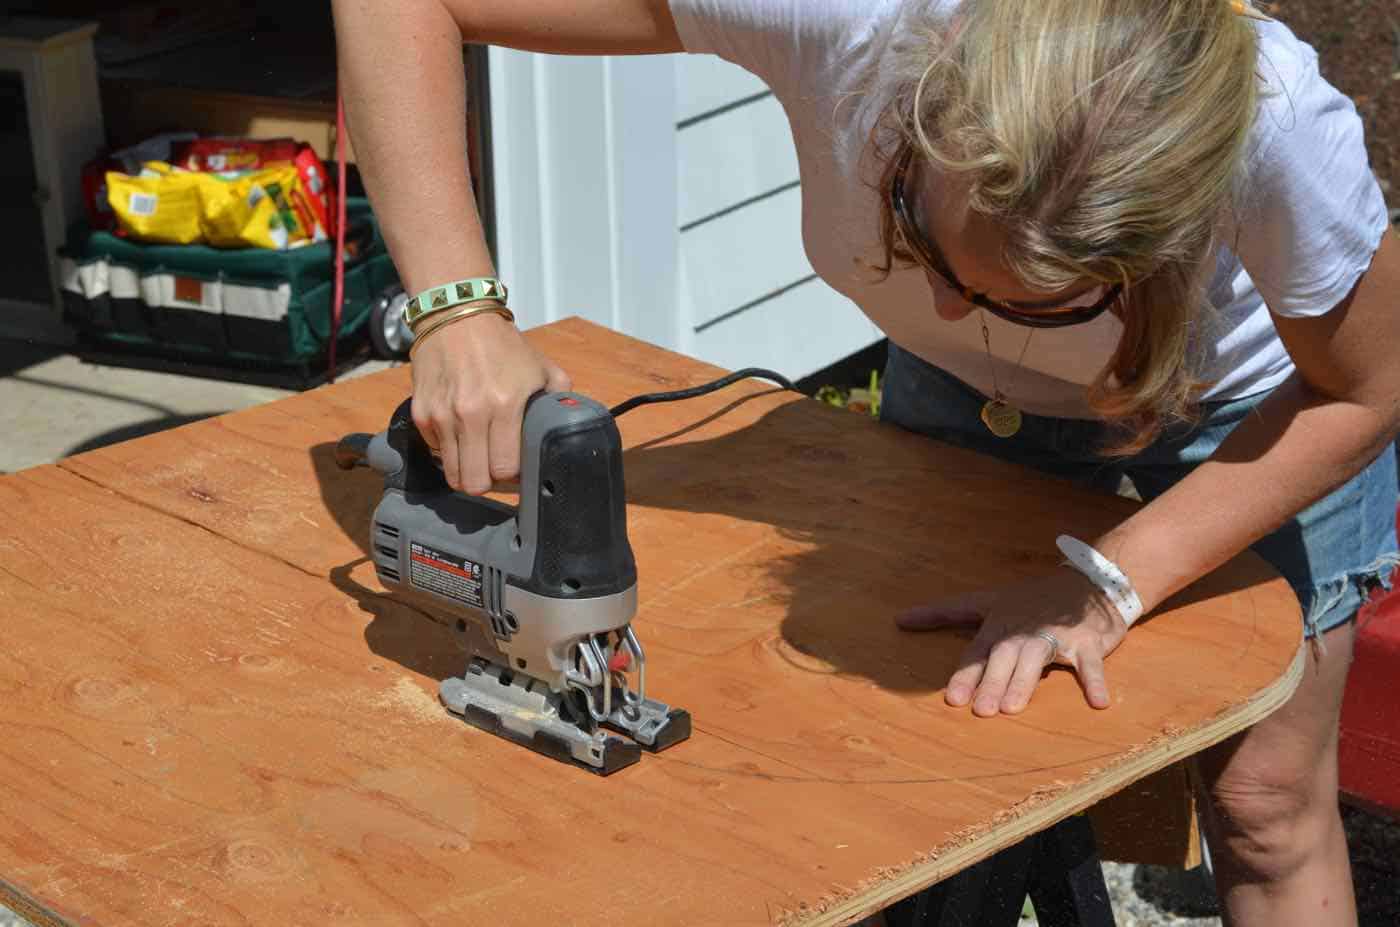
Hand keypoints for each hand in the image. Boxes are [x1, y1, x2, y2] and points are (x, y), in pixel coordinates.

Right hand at [409, 313, 570, 492]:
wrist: (456, 317)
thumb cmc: (503, 345)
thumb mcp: (542, 368)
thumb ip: (560, 401)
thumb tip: (568, 430)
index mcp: (505, 404)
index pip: (505, 469)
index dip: (514, 478)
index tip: (519, 472)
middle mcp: (471, 413)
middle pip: (475, 482)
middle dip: (489, 483)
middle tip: (497, 472)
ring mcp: (442, 415)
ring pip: (453, 474)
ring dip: (468, 472)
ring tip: (480, 459)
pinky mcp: (422, 413)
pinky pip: (437, 452)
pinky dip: (450, 451)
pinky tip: (462, 435)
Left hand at [895, 569, 1128, 716]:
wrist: (1087, 583)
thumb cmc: (1030, 599)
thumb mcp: (985, 601)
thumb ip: (944, 613)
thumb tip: (899, 619)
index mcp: (999, 624)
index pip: (978, 652)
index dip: (965, 675)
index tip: (952, 698)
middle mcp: (1023, 630)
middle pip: (1004, 657)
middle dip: (992, 681)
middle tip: (981, 709)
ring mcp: (1056, 635)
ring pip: (1037, 658)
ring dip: (1025, 682)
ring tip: (1012, 708)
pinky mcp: (1087, 642)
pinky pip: (1091, 663)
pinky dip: (1095, 681)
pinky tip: (1098, 703)